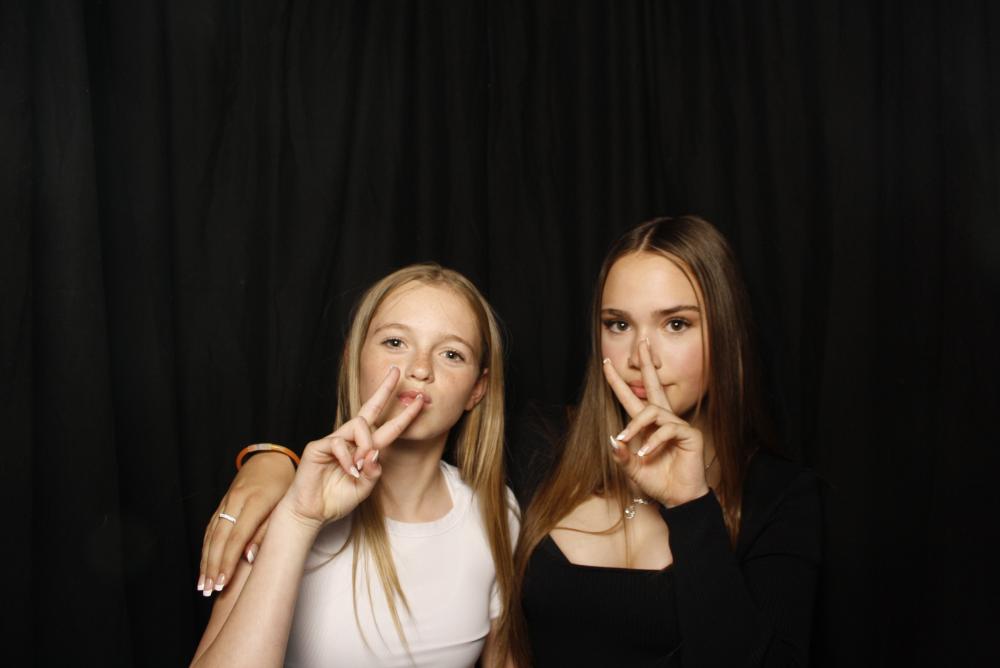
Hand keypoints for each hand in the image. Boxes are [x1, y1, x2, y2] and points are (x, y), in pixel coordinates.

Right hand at [199, 452, 294, 594]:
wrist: (270, 461)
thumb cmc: (284, 484)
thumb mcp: (284, 504)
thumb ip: (267, 530)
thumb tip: (250, 558)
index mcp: (255, 500)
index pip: (237, 537)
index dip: (228, 562)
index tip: (223, 583)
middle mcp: (236, 500)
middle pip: (219, 538)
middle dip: (212, 566)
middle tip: (208, 590)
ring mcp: (226, 501)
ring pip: (211, 534)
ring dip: (206, 561)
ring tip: (202, 585)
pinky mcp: (222, 504)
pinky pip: (210, 528)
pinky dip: (206, 548)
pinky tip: (204, 565)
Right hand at [281, 366, 424, 528]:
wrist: (311, 512)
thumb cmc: (337, 499)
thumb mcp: (364, 488)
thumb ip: (374, 471)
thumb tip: (375, 453)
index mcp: (364, 449)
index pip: (387, 428)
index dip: (404, 416)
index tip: (419, 401)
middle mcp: (351, 440)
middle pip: (370, 409)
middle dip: (384, 390)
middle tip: (396, 372)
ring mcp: (334, 441)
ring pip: (358, 425)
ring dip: (366, 444)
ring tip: (361, 466)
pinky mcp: (318, 446)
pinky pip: (339, 443)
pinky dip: (348, 458)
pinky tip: (349, 471)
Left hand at [603, 339, 708, 507]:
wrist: (677, 499)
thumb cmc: (657, 481)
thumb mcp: (632, 468)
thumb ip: (622, 455)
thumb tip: (613, 438)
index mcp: (647, 424)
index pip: (631, 397)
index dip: (617, 382)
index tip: (606, 364)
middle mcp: (662, 419)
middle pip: (654, 385)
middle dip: (647, 364)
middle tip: (642, 344)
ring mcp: (676, 425)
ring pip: (653, 411)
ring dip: (637, 426)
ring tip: (632, 445)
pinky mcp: (688, 434)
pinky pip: (667, 429)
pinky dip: (653, 441)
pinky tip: (646, 454)